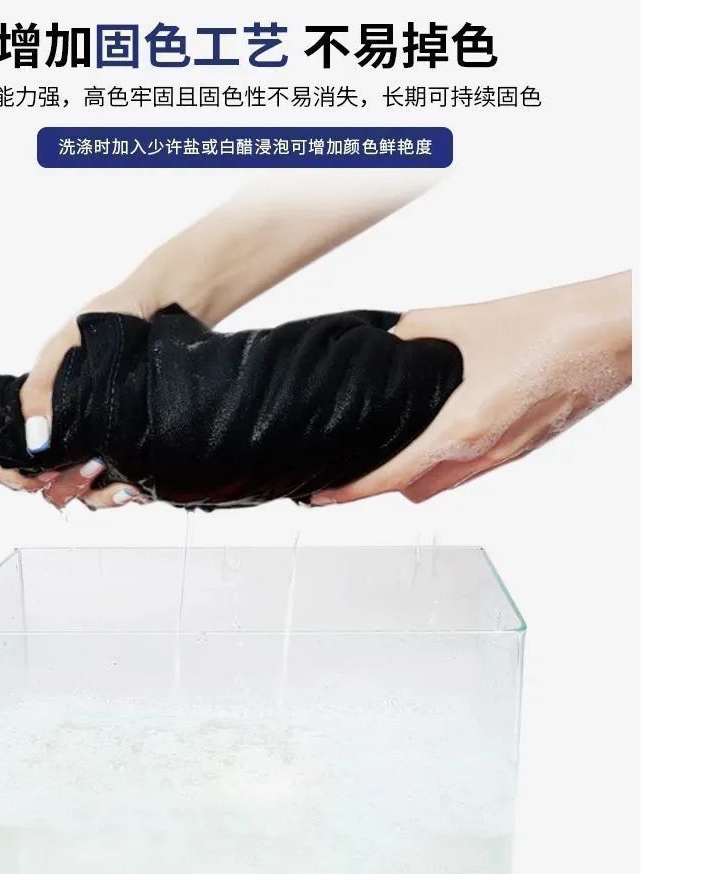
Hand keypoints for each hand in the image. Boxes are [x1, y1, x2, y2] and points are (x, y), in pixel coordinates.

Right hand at [0, 284, 155, 509]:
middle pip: (55, 486)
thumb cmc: (113, 319)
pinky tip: (137, 484)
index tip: (32, 476)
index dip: (19, 475)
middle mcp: (76, 435)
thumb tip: (34, 439)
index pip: (20, 460)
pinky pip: (129, 489)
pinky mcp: (142, 452)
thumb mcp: (67, 344)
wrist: (166, 308)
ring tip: (114, 476)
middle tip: (87, 467)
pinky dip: (128, 493)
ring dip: (97, 494)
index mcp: (49, 411)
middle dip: (64, 487)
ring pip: (91, 494)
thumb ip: (42, 388)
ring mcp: (109, 445)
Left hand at [311, 272, 631, 503]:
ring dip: (415, 477)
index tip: (321, 496)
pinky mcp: (525, 449)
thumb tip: (383, 342)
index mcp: (461, 429)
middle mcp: (482, 454)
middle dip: (380, 485)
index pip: (390, 477)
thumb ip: (409, 335)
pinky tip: (440, 436)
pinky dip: (448, 464)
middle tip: (353, 466)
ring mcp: (507, 456)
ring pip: (445, 485)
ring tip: (392, 452)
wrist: (608, 333)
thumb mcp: (458, 322)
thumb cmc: (543, 326)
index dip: (350, 492)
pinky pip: (473, 470)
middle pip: (414, 492)